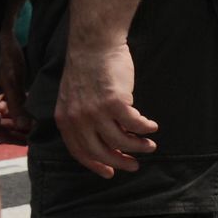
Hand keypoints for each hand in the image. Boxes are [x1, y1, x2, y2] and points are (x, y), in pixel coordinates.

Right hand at [0, 28, 30, 146]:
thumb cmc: (2, 54)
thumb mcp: (13, 82)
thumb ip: (17, 106)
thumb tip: (24, 127)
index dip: (9, 137)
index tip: (26, 142)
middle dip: (10, 128)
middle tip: (30, 133)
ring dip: (9, 117)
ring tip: (27, 120)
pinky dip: (6, 105)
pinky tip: (19, 105)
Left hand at [54, 33, 159, 178]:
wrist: (94, 44)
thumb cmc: (87, 68)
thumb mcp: (73, 98)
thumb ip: (81, 119)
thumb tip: (101, 139)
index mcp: (65, 120)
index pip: (79, 152)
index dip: (96, 165)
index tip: (110, 173)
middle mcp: (78, 119)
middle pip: (100, 151)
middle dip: (120, 161)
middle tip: (134, 166)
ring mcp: (96, 112)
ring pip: (120, 140)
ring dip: (138, 146)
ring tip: (149, 146)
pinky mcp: (115, 102)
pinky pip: (134, 124)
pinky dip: (145, 128)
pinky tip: (152, 127)